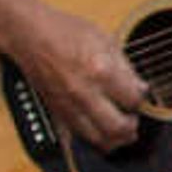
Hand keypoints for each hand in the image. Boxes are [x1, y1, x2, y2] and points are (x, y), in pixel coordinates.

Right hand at [10, 1, 150, 150]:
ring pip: (99, 139)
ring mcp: (69, 105)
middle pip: (119, 128)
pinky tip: (100, 127)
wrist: (29, 35)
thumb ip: (125, 67)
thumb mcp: (104, 40)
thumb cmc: (64, 32)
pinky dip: (95, 136)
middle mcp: (84, 92)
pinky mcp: (57, 111)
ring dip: (115, 138)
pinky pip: (81, 135)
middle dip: (132, 126)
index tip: (139, 91)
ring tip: (120, 127)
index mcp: (100, 71)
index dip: (141, 97)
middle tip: (133, 117)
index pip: (134, 99)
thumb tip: (139, 88)